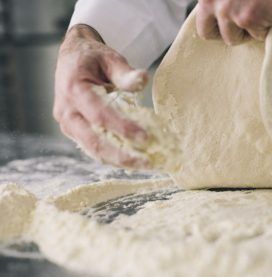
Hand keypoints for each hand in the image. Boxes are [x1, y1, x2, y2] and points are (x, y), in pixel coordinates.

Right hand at [54, 24, 148, 167]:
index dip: (122, 128)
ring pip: (92, 150)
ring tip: (144, 165)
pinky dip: (113, 156)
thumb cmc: (94, 58)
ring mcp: (67, 124)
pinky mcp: (73, 131)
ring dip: (118, 160)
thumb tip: (142, 79)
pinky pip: (92, 148)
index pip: (99, 115)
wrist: (72, 58)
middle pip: (93, 141)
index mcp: (73, 90)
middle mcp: (66, 111)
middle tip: (147, 162)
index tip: (146, 138)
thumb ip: (125, 73)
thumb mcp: (110, 58)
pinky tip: (133, 161)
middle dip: (120, 155)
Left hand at [196, 0, 271, 44]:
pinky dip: (266, 27)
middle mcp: (212, 2)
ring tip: (258, 14)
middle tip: (240, 26)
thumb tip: (221, 17)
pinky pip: (257, 35)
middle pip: (210, 34)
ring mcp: (230, 11)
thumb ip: (221, 0)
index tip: (224, 25)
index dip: (214, 26)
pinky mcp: (249, 18)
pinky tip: (269, 10)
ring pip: (234, 38)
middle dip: (226, 33)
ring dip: (247, 31)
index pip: (200, 23)